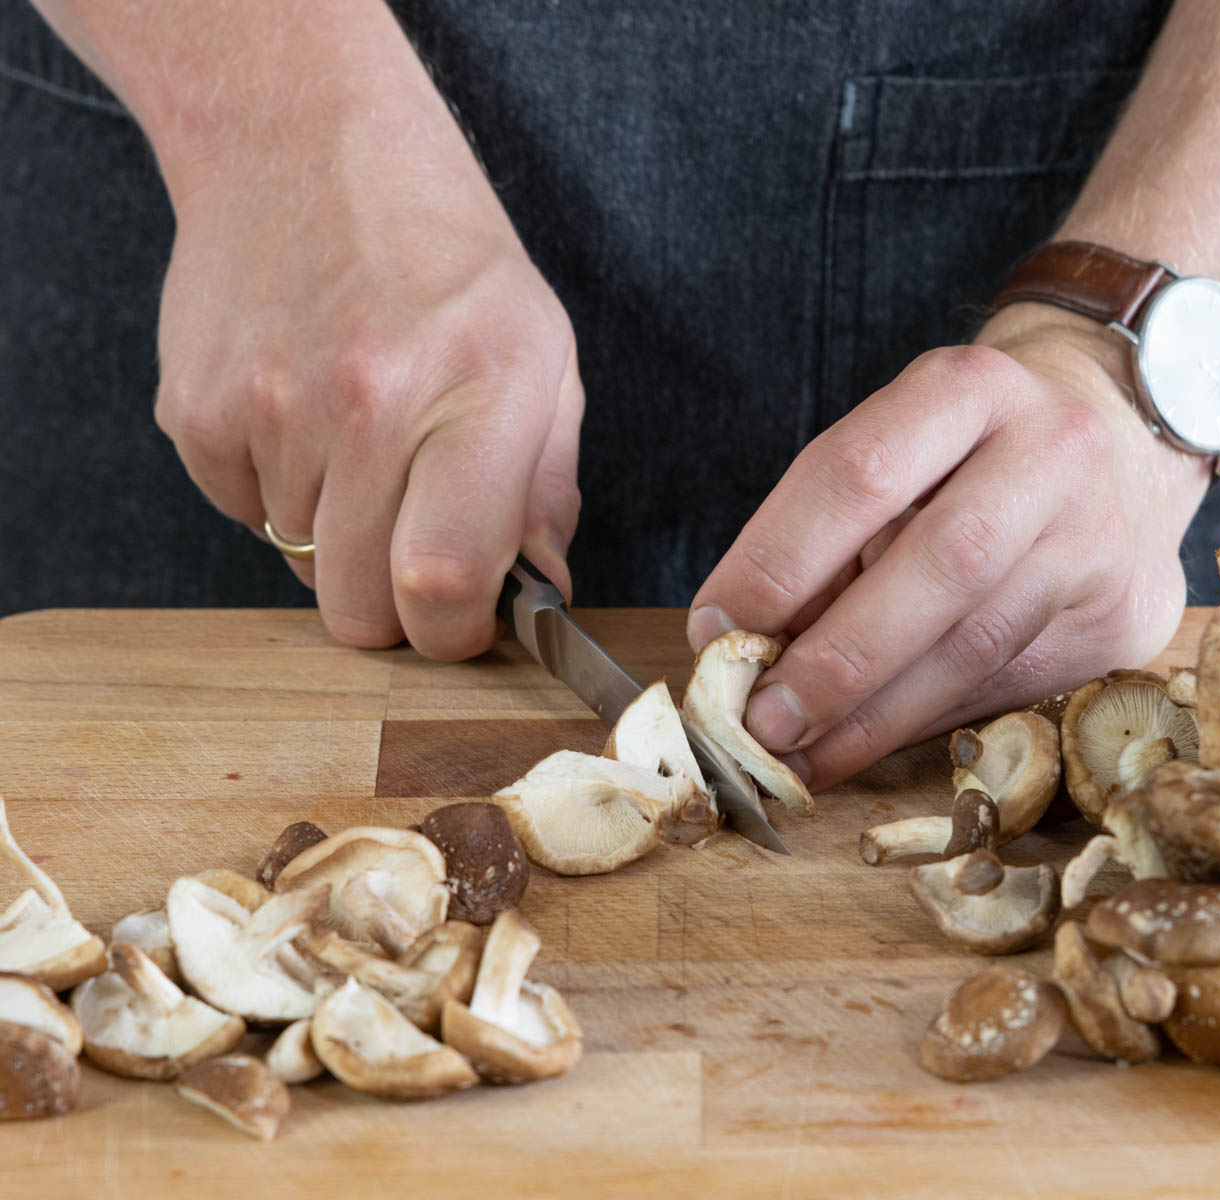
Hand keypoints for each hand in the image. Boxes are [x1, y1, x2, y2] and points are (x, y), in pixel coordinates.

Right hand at [152, 88, 582, 658]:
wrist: (307, 146)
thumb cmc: (446, 258)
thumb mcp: (542, 354)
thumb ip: (548, 483)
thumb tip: (539, 588)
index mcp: (479, 394)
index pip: (446, 583)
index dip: (453, 634)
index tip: (463, 621)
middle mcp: (369, 405)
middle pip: (357, 607)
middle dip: (392, 604)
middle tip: (414, 542)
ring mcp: (271, 408)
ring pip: (301, 562)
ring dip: (337, 531)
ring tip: (363, 438)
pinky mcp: (197, 410)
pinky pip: (242, 514)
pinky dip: (276, 489)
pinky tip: (306, 413)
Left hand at [687, 303, 1209, 789]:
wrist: (1124, 447)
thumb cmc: (975, 454)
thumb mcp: (905, 450)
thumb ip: (833, 536)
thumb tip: (743, 642)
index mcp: (972, 388)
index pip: (860, 469)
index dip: (780, 557)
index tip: (716, 628)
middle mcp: (1053, 450)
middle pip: (941, 563)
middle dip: (840, 656)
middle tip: (763, 721)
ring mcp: (1100, 533)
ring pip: (980, 642)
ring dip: (877, 714)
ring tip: (802, 756)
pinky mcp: (1123, 612)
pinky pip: (1010, 682)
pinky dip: (924, 720)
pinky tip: (865, 743)